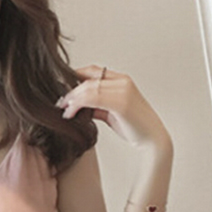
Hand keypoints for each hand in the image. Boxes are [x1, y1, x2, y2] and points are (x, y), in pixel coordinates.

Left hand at [56, 65, 170, 149]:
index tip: (62, 89)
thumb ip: (96, 106)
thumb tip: (78, 107)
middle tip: (59, 102)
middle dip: (70, 90)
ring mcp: (123, 90)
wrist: (152, 139)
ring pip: (88, 88)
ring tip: (63, 109)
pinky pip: (93, 98)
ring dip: (72, 98)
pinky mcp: (121, 102)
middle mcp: (123, 81)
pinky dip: (78, 105)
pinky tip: (70, 114)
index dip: (75, 77)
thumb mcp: (111, 113)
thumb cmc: (134, 127)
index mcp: (122, 80)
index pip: (93, 71)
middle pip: (88, 79)